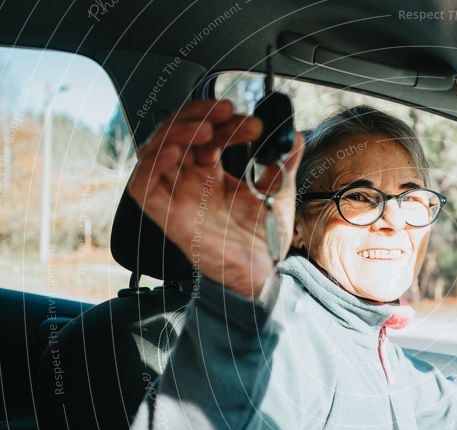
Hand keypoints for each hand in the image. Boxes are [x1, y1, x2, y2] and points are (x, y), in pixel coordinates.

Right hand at [127, 99, 304, 299]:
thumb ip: (283, 162)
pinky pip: (143, 183)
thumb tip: (293, 136)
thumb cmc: (263, 239)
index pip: (205, 134)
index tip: (252, 121)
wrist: (263, 272)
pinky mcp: (165, 214)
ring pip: (156, 150)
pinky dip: (154, 161)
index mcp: (210, 175)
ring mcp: (175, 196)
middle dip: (199, 114)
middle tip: (227, 111)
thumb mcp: (278, 191)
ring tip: (208, 126)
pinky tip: (179, 150)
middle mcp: (188, 182)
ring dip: (178, 130)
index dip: (222, 120)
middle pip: (177, 134)